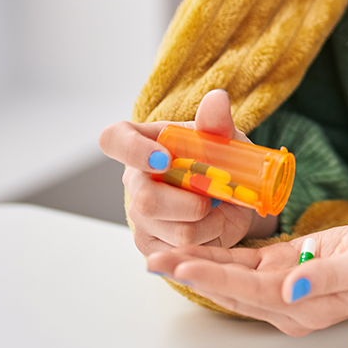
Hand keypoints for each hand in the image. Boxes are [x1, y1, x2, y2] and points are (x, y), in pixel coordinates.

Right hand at [99, 89, 278, 257]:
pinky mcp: (151, 243)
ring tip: (217, 208)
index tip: (164, 158)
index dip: (133, 150)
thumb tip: (217, 99)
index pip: (114, 139)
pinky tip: (212, 226)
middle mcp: (133, 180)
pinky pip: (182, 248)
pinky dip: (208, 238)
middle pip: (146, 199)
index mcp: (142, 142)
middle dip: (190, 202)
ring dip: (208, 221)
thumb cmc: (220, 160)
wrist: (232, 198)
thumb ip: (216, 122)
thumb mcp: (223, 138)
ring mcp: (139, 215)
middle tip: (215, 195)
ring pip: (173, 229)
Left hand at [144, 216, 347, 335]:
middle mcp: (290, 305)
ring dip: (199, 266)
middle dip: (193, 273)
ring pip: (233, 279)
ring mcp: (285, 291)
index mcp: (307, 306)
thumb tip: (292, 288)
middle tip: (153, 257)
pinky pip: (246, 268)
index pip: (250, 291)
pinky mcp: (286, 272)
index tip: (182, 264)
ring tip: (161, 253)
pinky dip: (218, 257)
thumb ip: (329, 277)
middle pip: (231, 290)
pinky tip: (195, 246)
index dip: (215, 277)